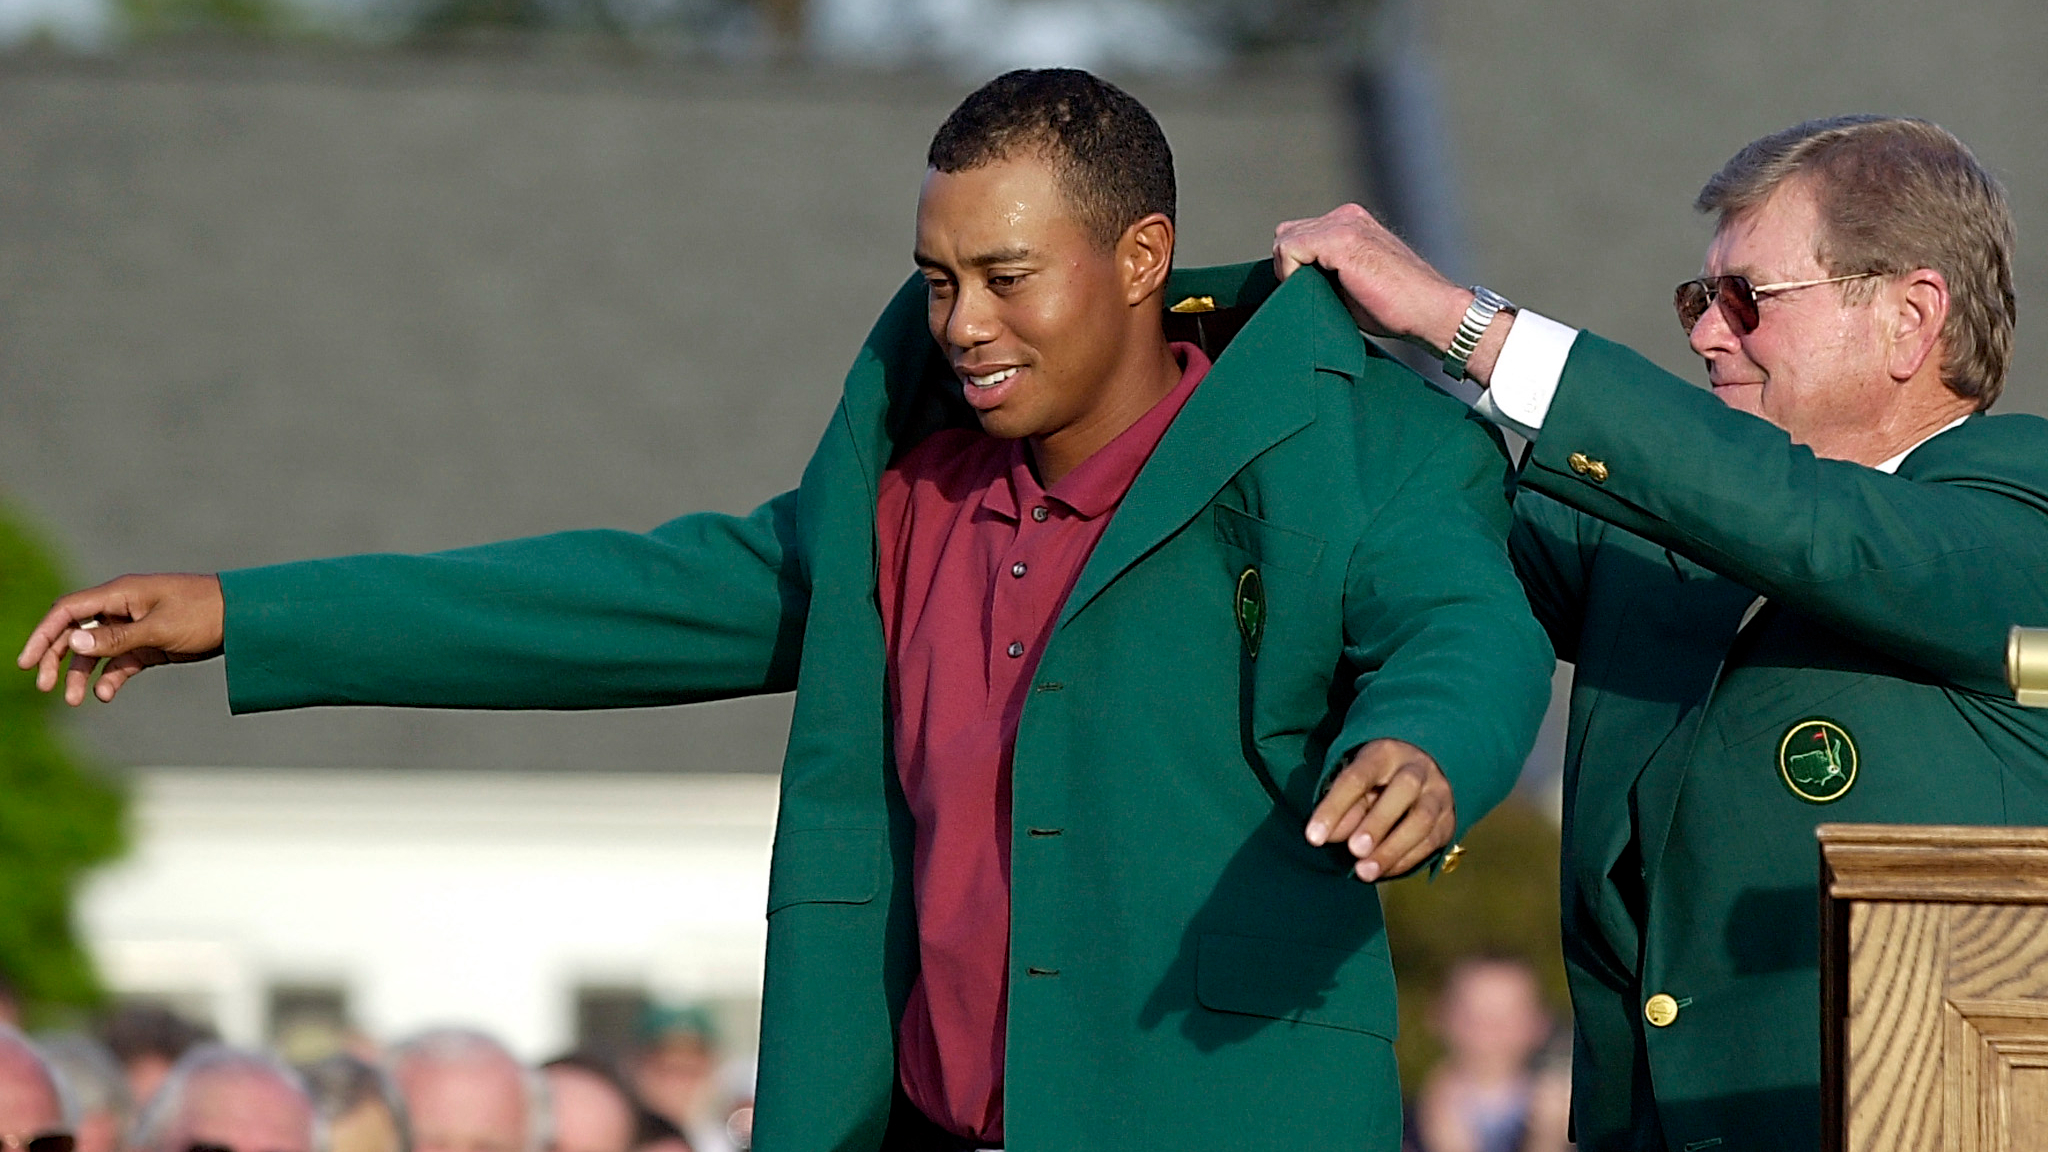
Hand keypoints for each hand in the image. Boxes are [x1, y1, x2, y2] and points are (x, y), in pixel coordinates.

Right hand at [16, 573, 225, 704]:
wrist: (245, 618)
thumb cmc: (204, 613)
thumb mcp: (160, 628)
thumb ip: (117, 637)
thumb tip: (74, 641)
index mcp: (120, 594)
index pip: (68, 611)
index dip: (43, 634)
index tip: (26, 662)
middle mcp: (123, 608)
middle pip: (76, 632)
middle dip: (57, 658)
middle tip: (45, 686)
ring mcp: (136, 626)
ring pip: (98, 651)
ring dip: (84, 674)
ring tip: (76, 700)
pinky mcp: (151, 644)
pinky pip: (122, 662)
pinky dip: (112, 677)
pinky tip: (107, 695)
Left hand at [1273, 203, 1471, 352]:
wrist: (1431, 311)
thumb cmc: (1397, 308)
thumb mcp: (1352, 283)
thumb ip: (1325, 271)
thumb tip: (1290, 280)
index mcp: (1351, 222)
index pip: (1299, 234)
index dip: (1294, 265)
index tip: (1306, 292)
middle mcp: (1347, 216)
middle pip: (1288, 233)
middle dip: (1290, 265)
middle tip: (1307, 296)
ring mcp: (1344, 224)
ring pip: (1285, 239)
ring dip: (1290, 270)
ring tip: (1313, 296)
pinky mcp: (1341, 240)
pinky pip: (1289, 249)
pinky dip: (1290, 273)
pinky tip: (1313, 292)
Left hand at [1304, 737, 1456, 881]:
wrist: (1430, 766)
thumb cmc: (1380, 777)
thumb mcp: (1357, 781)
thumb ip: (1343, 807)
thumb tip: (1327, 836)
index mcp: (1385, 752)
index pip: (1358, 776)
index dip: (1335, 807)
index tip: (1313, 837)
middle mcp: (1417, 768)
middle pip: (1403, 790)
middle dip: (1377, 823)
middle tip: (1354, 850)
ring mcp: (1438, 793)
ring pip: (1422, 820)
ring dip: (1392, 849)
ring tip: (1365, 872)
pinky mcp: (1449, 819)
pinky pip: (1431, 842)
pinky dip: (1405, 860)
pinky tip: (1382, 872)